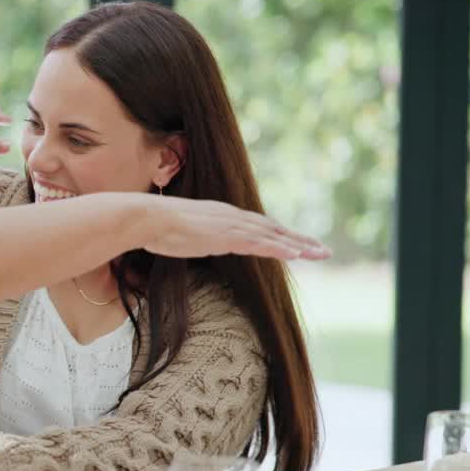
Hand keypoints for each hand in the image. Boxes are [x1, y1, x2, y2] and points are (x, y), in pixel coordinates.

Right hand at [142, 195, 330, 260]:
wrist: (146, 218)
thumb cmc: (155, 226)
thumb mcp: (180, 232)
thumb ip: (193, 234)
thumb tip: (188, 239)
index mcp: (222, 215)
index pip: (259, 225)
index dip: (281, 234)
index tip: (298, 244)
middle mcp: (232, 216)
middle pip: (274, 227)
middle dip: (300, 239)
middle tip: (323, 250)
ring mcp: (231, 225)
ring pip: (273, 235)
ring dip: (299, 245)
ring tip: (321, 254)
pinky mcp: (227, 236)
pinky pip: (260, 243)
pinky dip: (280, 248)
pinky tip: (297, 255)